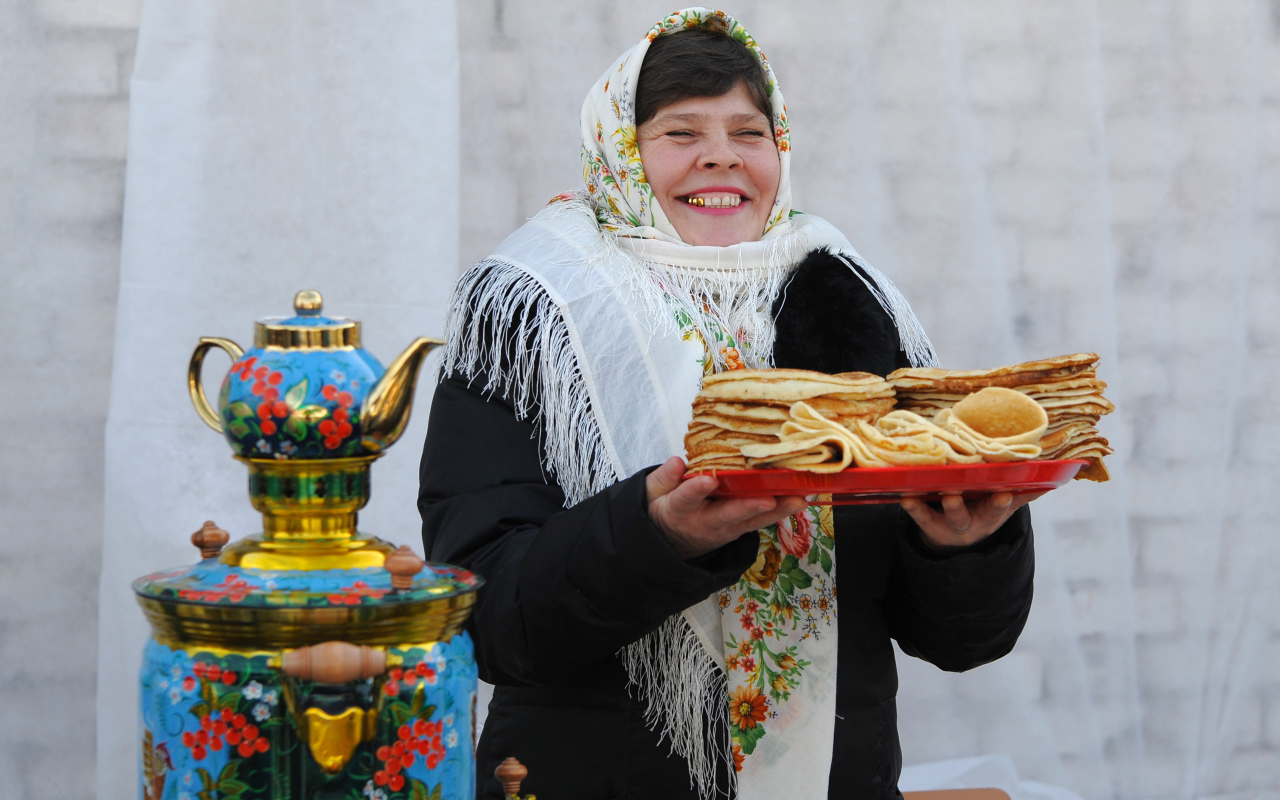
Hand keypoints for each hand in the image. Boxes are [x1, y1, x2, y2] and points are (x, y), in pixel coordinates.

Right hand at [646, 457, 808, 559]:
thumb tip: (677, 462)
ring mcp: (726, 528)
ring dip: (777, 510)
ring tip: (799, 498)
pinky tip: (800, 499)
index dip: (696, 489)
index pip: (687, 499)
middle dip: (749, 507)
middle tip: (768, 499)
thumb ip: (664, 478)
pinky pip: (762, 520)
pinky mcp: (741, 528)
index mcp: (679, 510)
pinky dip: (781, 510)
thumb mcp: (653, 493)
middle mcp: (706, 522)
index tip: (707, 479)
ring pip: (753, 520)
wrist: (673, 542)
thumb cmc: (666, 508)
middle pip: (728, 515)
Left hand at [900, 491, 1044, 550]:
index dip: (1000, 503)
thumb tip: (1053, 476)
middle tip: (958, 495)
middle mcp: (972, 523)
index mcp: (991, 515)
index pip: (998, 509)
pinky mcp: (929, 524)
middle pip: (968, 516)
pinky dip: (914, 507)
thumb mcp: (1005, 506)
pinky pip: (921, 516)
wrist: (956, 539)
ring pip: (948, 518)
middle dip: (966, 507)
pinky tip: (906, 497)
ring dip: (945, 506)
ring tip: (942, 492)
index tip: (1003, 494)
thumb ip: (1025, 492)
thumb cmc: (983, 511)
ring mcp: (950, 525)